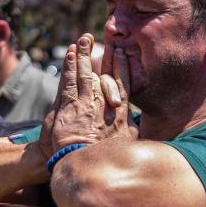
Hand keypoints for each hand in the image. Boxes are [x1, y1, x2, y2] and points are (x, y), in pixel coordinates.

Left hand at [50, 34, 135, 150]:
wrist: (86, 166)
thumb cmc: (107, 160)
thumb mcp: (127, 145)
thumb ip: (130, 130)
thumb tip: (136, 124)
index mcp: (120, 113)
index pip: (122, 84)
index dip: (121, 68)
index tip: (122, 54)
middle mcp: (105, 105)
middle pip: (105, 75)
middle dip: (106, 57)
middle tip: (107, 42)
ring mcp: (87, 104)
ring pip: (86, 74)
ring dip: (84, 56)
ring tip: (83, 40)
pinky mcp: (70, 106)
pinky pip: (70, 81)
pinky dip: (70, 66)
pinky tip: (70, 54)